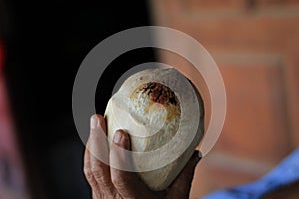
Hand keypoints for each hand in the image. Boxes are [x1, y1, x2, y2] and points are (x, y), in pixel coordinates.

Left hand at [84, 114, 200, 198]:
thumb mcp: (177, 198)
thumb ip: (185, 175)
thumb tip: (195, 152)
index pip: (120, 177)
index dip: (118, 155)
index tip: (121, 132)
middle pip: (98, 169)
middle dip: (96, 141)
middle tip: (97, 118)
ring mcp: (102, 197)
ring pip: (91, 170)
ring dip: (91, 144)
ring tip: (94, 123)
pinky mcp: (98, 194)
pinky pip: (90, 172)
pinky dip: (91, 154)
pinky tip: (95, 140)